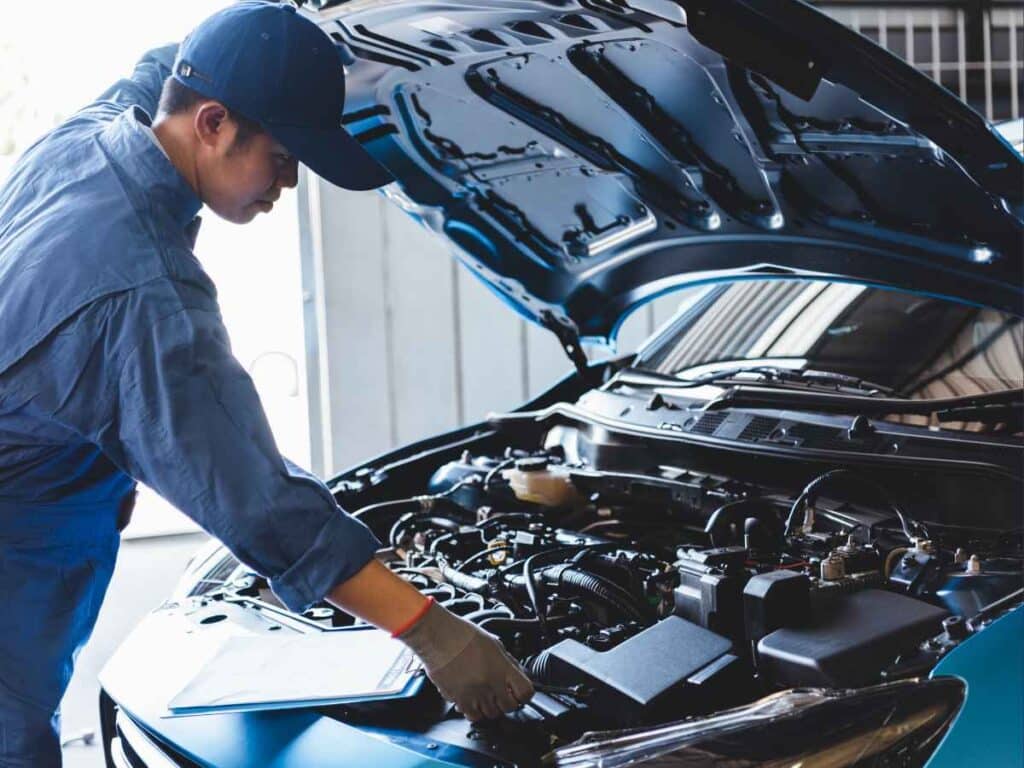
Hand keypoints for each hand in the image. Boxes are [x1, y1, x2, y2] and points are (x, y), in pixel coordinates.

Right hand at [396, 600, 534, 720]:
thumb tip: (515, 673)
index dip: (524, 693)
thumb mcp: (494, 643)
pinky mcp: (458, 699)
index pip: (525, 693)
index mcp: (502, 668)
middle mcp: (490, 684)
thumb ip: (507, 662)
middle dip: (507, 701)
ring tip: (485, 694)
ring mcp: (474, 694)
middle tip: (501, 692)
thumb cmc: (462, 634)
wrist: (438, 636)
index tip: (519, 691)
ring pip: (491, 714)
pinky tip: (472, 698)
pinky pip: (472, 716)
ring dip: (491, 706)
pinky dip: (475, 711)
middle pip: (509, 707)